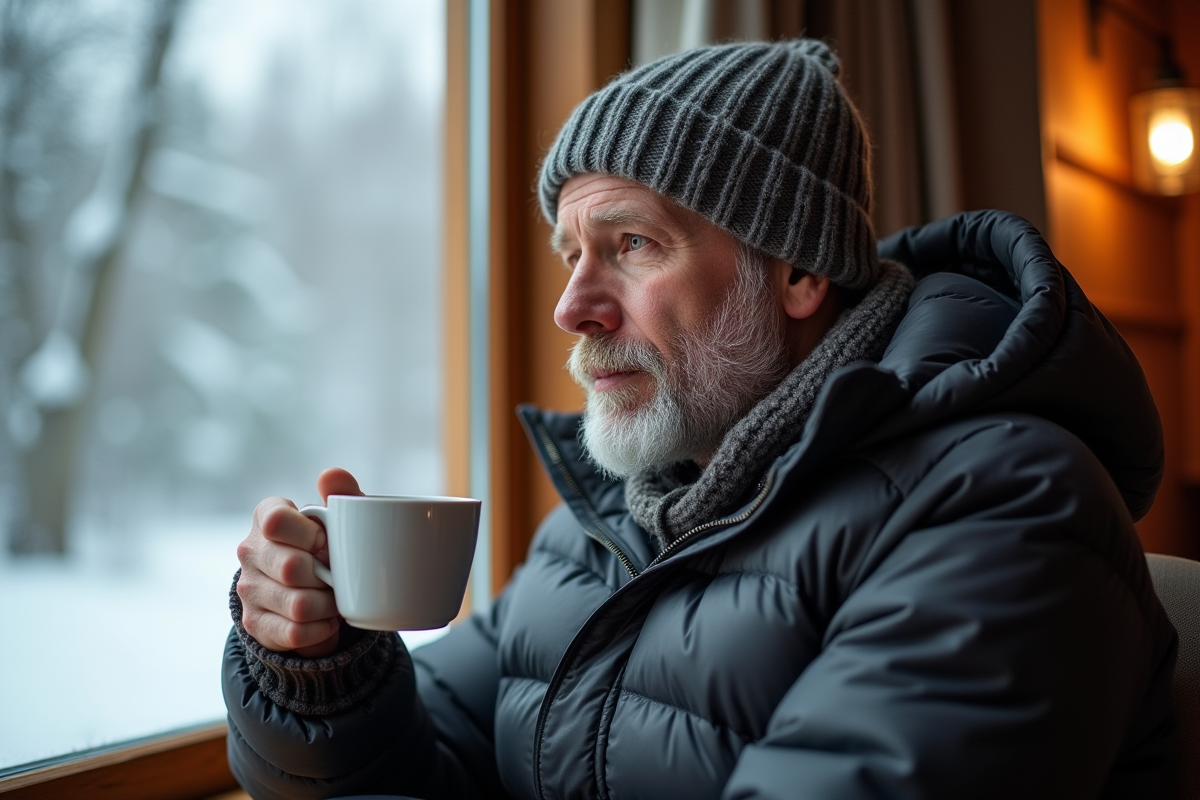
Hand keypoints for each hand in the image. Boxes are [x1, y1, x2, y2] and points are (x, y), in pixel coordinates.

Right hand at [236, 468, 363, 656]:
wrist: (313, 588)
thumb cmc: (329, 544)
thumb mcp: (341, 517)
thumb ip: (342, 493)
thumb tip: (331, 475)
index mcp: (267, 516)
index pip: (276, 521)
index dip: (309, 535)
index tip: (326, 542)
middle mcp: (250, 550)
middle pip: (291, 568)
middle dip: (325, 576)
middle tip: (336, 575)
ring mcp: (248, 588)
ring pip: (297, 604)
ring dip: (328, 605)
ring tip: (335, 598)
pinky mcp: (255, 623)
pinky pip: (295, 633)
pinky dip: (322, 630)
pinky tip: (327, 620)